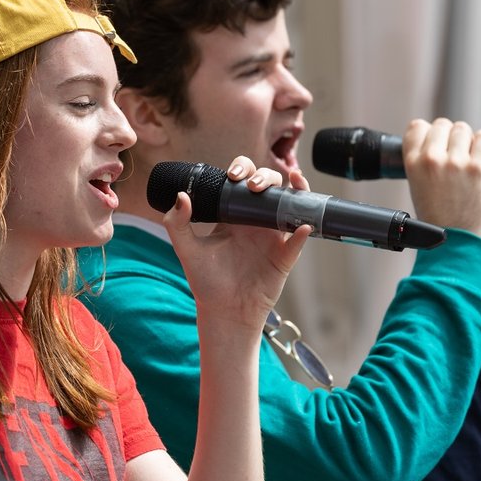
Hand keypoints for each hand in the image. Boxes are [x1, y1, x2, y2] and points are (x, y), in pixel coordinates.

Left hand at [165, 155, 308, 330]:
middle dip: (265, 176)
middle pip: (269, 186)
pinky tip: (302, 225)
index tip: (233, 175)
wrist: (224, 311)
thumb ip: (177, 224)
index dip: (242, 168)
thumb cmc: (206, 281)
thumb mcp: (187, 250)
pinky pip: (299, 240)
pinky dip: (303, 230)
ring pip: (291, 204)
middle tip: (253, 186)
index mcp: (234, 214)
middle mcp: (256, 220)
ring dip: (295, 189)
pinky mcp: (285, 256)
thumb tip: (181, 195)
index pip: (242, 180)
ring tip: (294, 181)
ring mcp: (273, 237)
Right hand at [401, 118, 480, 240]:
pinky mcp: (479, 168)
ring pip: (463, 129)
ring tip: (468, 158)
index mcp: (413, 164)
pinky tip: (480, 157)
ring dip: (467, 140)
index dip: (429, 132)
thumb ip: (423, 162)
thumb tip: (437, 142)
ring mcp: (456, 162)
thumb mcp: (416, 187)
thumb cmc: (437, 219)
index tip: (436, 141)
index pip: (417, 127)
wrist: (454, 242)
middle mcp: (432, 159)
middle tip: (455, 153)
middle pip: (442, 124)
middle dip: (450, 136)